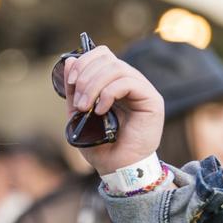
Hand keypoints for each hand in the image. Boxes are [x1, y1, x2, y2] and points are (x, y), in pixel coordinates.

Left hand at [61, 45, 165, 173]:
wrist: (117, 168)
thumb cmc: (101, 145)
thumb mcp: (78, 115)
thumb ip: (74, 90)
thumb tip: (70, 61)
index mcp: (113, 83)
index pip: (101, 54)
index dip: (84, 62)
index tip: (70, 82)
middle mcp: (129, 82)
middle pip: (107, 57)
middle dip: (85, 77)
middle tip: (79, 102)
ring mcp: (142, 89)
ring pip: (116, 68)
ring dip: (94, 86)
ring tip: (86, 108)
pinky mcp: (151, 99)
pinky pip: (128, 82)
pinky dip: (109, 93)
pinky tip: (101, 111)